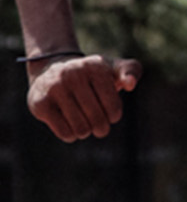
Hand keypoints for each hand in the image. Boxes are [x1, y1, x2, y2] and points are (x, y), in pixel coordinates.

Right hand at [27, 54, 142, 141]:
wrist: (51, 69)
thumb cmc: (91, 75)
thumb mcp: (113, 68)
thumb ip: (132, 70)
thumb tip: (130, 84)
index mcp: (94, 66)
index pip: (114, 108)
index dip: (113, 115)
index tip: (109, 110)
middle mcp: (73, 74)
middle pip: (98, 120)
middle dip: (100, 127)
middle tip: (97, 123)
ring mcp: (54, 88)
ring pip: (81, 129)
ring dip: (85, 131)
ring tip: (82, 121)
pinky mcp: (40, 103)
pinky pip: (65, 133)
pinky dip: (70, 135)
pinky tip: (68, 124)